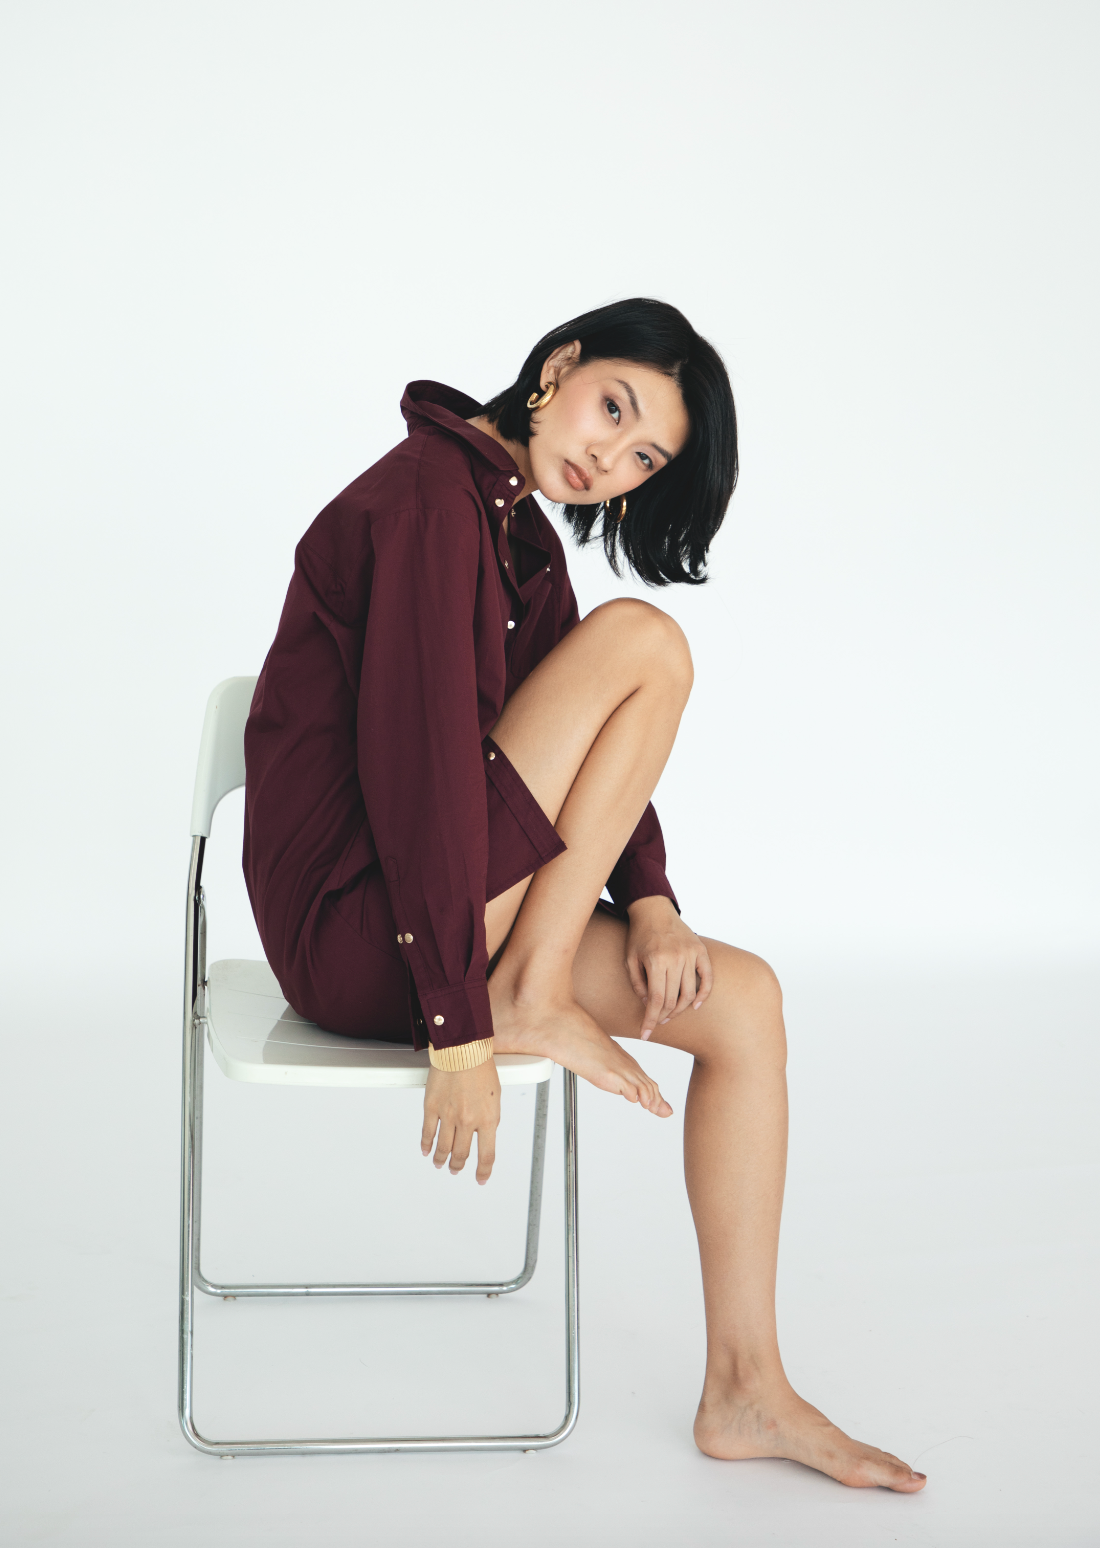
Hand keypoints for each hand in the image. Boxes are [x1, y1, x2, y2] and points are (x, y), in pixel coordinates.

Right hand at [421, 1061, 500, 1183]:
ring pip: (444, 1147)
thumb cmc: (481, 1067)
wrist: (462, 1049)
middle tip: (456, 1170)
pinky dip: (427, 1145)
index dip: (483, 1171)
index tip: (481, 1178)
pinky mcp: (432, 1108)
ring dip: (442, 1159)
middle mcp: (467, 1121)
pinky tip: (427, 1151)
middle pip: (462, 1154)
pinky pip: (428, 1133)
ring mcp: (448, 1116)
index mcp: (487, 1119)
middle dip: (459, 1166)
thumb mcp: (495, 1096)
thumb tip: (486, 1132)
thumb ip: (490, 1117)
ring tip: (441, 1164)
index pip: (487, 1155)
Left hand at [625, 896, 713, 1038]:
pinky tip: (695, 1006)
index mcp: (656, 960)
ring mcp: (691, 954)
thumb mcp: (629, 960)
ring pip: (689, 993)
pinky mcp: (701, 951)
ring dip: (680, 1009)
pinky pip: (707, 978)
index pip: (655, 1000)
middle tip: (656, 1022)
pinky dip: (703, 995)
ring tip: (670, 1014)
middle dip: (662, 1016)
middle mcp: (676, 958)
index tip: (645, 1034)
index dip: (650, 1020)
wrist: (654, 910)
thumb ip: (637, 984)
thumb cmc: (638, 936)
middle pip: (672, 999)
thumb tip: (649, 1005)